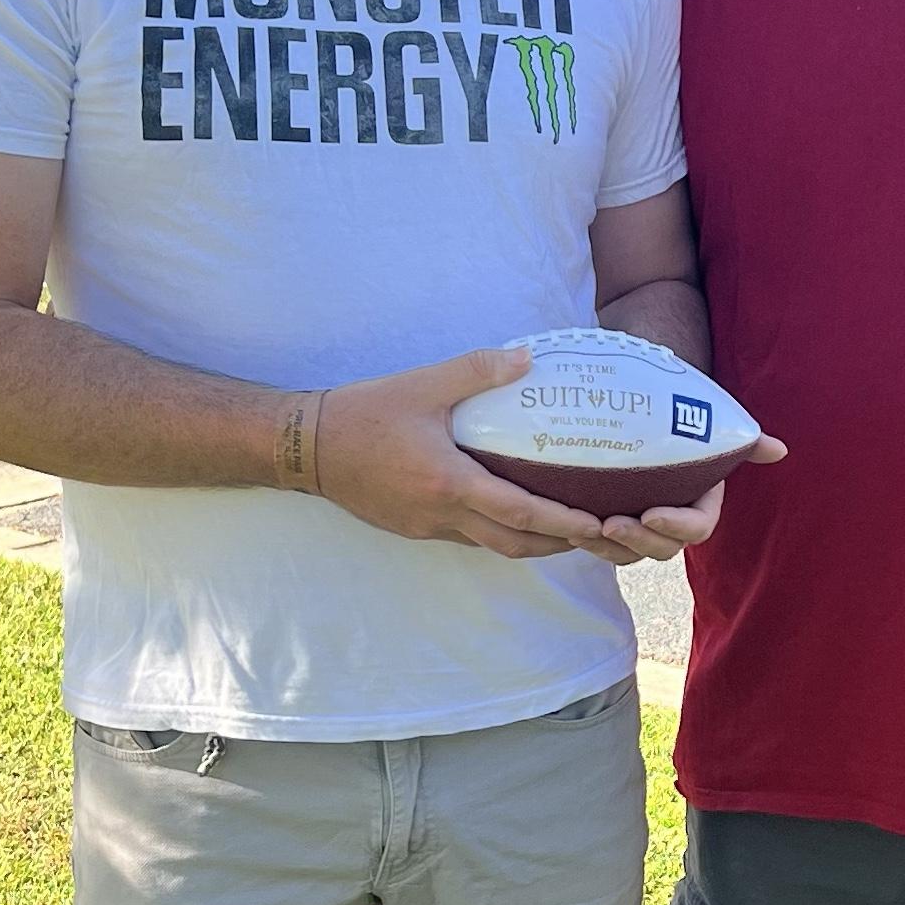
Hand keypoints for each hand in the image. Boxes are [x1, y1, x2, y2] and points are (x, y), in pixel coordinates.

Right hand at [302, 348, 605, 559]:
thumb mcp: (423, 384)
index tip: (596, 523)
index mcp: (448, 483)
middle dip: (557, 544)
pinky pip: (466, 536)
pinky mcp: (413, 526)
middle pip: (512, 544)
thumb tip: (527, 358)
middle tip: (595, 535)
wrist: (308, 447)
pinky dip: (497, 532)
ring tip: (564, 528)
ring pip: (490, 545)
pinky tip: (509, 512)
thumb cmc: (365, 413)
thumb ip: (477, 370)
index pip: (518, 512)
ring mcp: (425, 526)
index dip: (561, 522)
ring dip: (529, 542)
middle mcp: (441, 515)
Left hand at [580, 433, 787, 565]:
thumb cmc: (682, 419)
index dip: (676, 526)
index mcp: (699, 507)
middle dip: (636, 541)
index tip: (652, 513)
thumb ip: (744, 441)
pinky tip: (566, 524)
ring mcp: (639, 526)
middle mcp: (670, 523)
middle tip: (609, 524)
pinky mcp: (609, 522)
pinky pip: (600, 544)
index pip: (697, 529)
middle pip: (660, 548)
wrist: (645, 411)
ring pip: (626, 552)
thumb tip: (780, 450)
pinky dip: (585, 538)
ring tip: (579, 528)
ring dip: (605, 546)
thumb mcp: (712, 426)